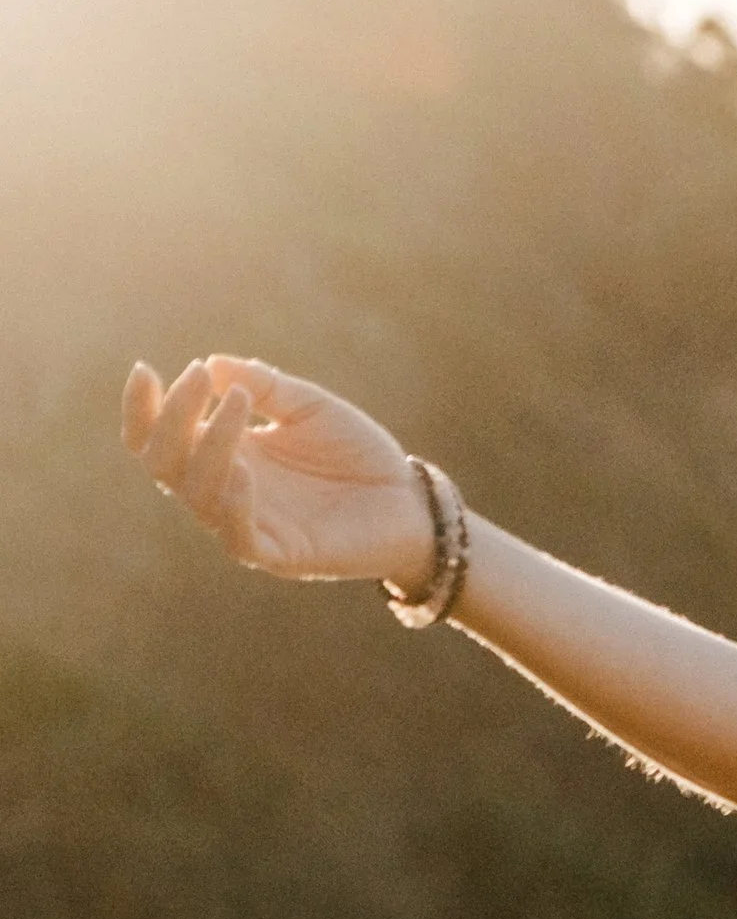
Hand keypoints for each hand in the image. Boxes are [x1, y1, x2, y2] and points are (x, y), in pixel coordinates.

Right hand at [122, 355, 438, 591]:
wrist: (411, 502)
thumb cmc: (357, 454)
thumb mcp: (311, 407)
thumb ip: (265, 387)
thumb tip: (211, 365)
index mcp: (225, 453)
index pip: (160, 438)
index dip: (142, 408)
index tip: (144, 369)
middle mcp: (225, 490)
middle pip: (165, 463)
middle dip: (172, 418)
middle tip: (197, 380)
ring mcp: (248, 523)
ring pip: (197, 494)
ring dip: (209, 446)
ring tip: (235, 406)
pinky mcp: (280, 554)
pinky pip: (238, 536)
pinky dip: (233, 504)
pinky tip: (242, 470)